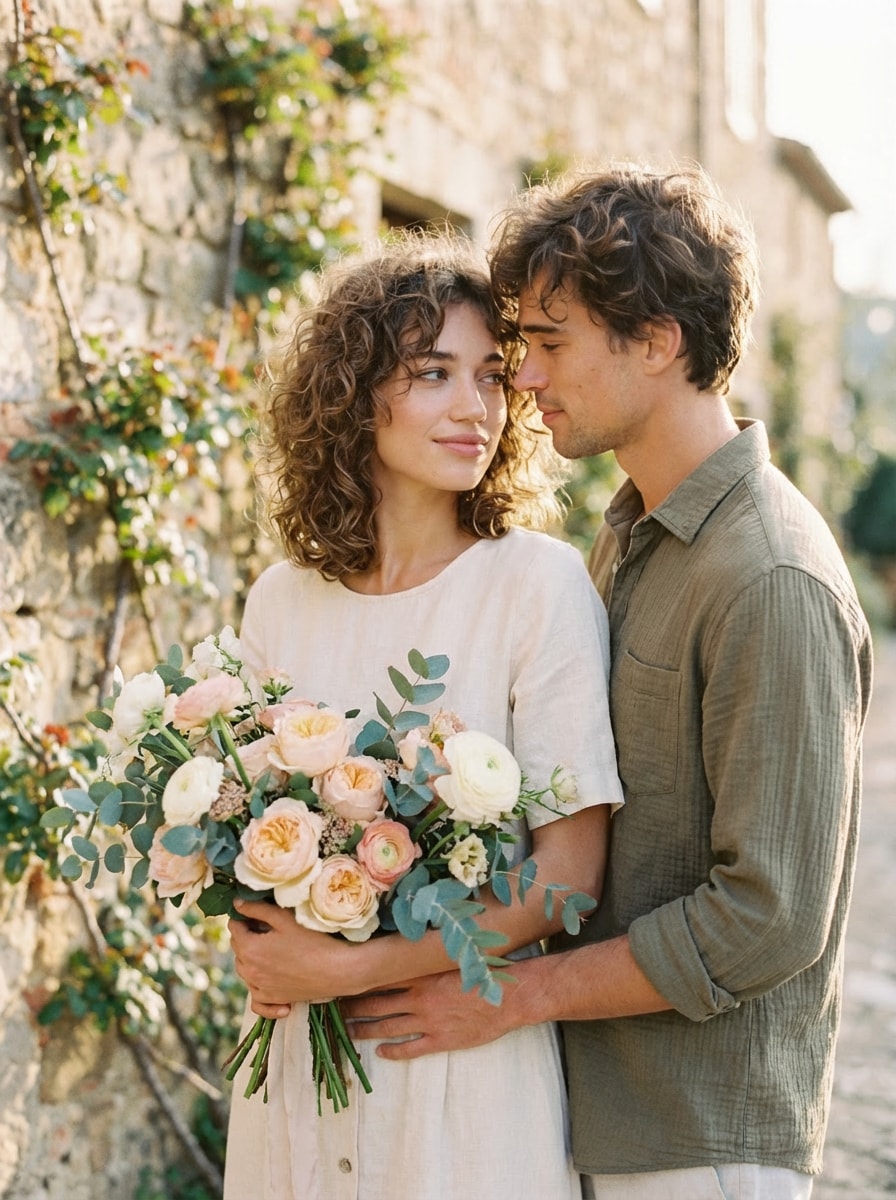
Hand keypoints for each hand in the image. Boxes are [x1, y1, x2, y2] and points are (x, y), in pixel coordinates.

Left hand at [228, 899, 344, 1017]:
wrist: (337, 970)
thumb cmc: (313, 941)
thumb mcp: (285, 919)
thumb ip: (258, 909)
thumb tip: (237, 904)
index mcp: (250, 949)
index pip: (234, 928)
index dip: (243, 917)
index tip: (257, 912)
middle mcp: (250, 972)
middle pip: (237, 948)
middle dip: (246, 935)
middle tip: (266, 926)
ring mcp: (260, 988)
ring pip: (244, 969)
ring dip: (250, 957)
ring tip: (270, 947)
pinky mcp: (273, 1000)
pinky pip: (255, 998)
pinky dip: (257, 988)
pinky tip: (267, 982)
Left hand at [341, 969, 517, 1059]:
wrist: (510, 996)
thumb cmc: (483, 971)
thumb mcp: (452, 956)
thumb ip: (427, 955)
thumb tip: (406, 944)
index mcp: (421, 974)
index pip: (380, 977)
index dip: (359, 980)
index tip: (341, 980)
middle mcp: (419, 998)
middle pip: (376, 1003)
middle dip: (353, 1006)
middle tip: (335, 1008)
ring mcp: (428, 1021)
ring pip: (386, 1027)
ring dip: (364, 1029)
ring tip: (348, 1031)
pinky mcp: (440, 1040)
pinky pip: (410, 1048)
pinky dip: (392, 1051)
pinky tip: (380, 1052)